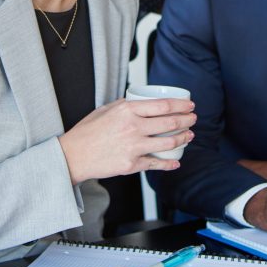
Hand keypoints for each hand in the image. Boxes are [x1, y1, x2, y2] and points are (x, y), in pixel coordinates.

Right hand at [59, 97, 195, 183]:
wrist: (73, 156)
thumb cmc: (87, 132)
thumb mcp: (105, 109)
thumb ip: (125, 105)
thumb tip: (143, 102)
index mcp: (127, 110)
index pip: (163, 105)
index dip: (181, 105)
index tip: (189, 105)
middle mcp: (133, 127)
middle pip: (170, 123)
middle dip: (187, 120)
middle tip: (193, 119)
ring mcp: (133, 147)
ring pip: (168, 143)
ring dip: (183, 138)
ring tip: (189, 135)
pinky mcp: (132, 164)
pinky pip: (156, 163)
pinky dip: (169, 163)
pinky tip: (176, 161)